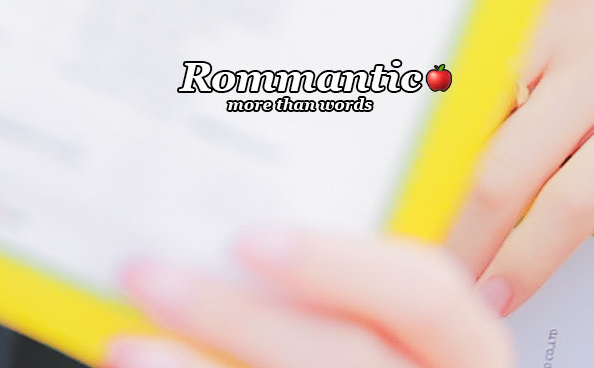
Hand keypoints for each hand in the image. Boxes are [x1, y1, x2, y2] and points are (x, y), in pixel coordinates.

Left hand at [111, 228, 509, 367]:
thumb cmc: (381, 356)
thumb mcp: (398, 331)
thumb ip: (354, 296)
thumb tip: (239, 237)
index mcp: (468, 353)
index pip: (428, 297)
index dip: (341, 264)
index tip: (249, 237)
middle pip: (347, 357)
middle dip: (236, 316)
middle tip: (147, 274)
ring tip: (125, 346)